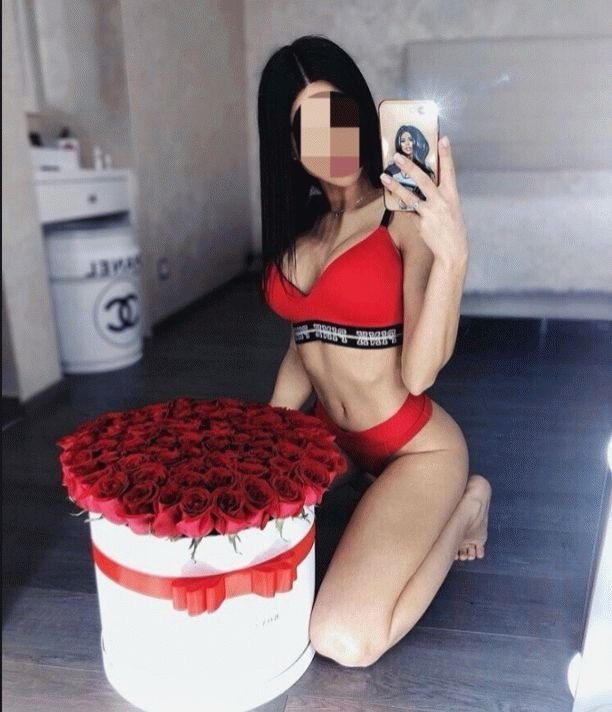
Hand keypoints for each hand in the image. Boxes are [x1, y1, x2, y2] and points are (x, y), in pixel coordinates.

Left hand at [380, 136, 468, 267]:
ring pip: (409, 196)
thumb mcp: (452, 207)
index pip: (449, 171)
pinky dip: (401, 206)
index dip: (446, 155)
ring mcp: (429, 212)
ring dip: (395, 186)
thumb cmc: (453, 228)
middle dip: (410, 167)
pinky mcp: (420, 222)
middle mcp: (440, 201)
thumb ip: (442, 195)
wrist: (452, 250)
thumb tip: (429, 184)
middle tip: (398, 156)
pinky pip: (407, 211)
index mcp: (452, 195)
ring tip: (384, 177)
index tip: (442, 139)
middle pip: (424, 180)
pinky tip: (393, 199)